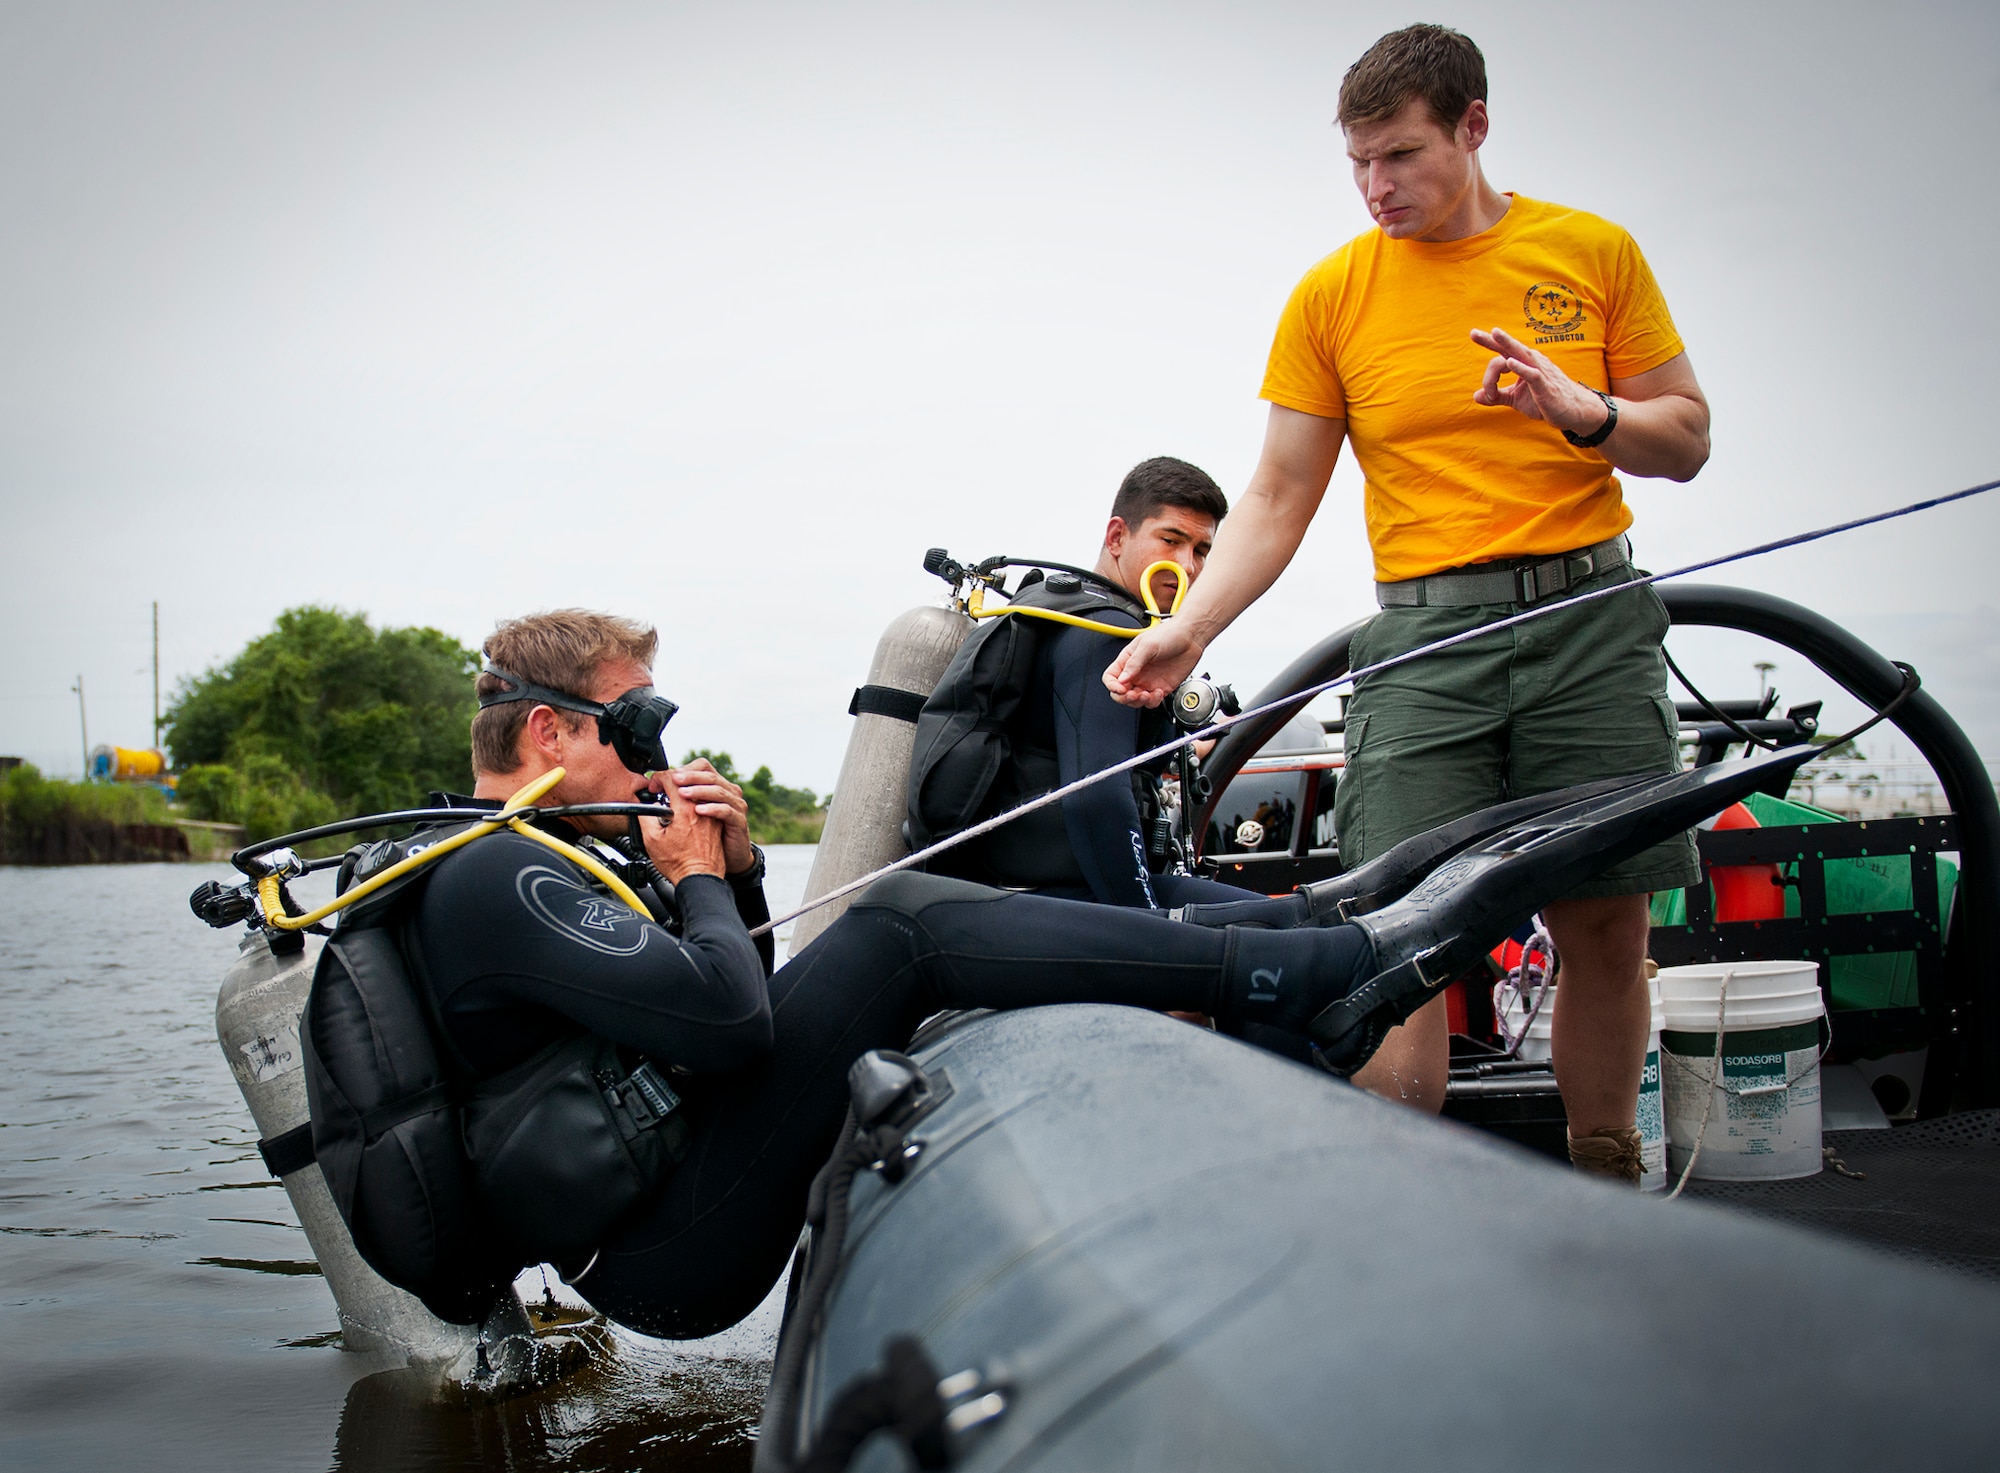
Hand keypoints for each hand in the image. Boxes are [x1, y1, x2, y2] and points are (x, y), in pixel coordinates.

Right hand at [637, 772, 726, 883]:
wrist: (700, 879)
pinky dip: (695, 803)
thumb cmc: (678, 863)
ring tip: (673, 803)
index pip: (672, 777)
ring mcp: (711, 815)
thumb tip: (645, 808)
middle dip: (672, 782)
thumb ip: (645, 817)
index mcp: (685, 809)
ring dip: (684, 792)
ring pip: (698, 792)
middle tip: (662, 793)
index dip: (658, 778)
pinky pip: (705, 804)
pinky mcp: (716, 823)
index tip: (654, 788)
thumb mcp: (651, 840)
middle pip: (687, 781)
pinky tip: (685, 815)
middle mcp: (701, 808)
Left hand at [667, 757, 754, 874]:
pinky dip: (713, 808)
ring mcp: (733, 806)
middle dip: (689, 775)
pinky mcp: (738, 822)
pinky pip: (727, 811)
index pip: (699, 768)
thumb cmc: (701, 839)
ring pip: (719, 790)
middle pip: (709, 774)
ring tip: (682, 794)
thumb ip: (675, 803)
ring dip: (699, 790)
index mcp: (710, 788)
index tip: (659, 782)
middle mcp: (724, 793)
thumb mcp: (687, 818)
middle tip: (674, 780)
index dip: (679, 770)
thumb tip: (654, 797)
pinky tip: (698, 810)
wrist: (720, 863)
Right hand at [1102, 623, 1203, 708]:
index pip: (1111, 677)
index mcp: (1128, 660)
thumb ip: (1134, 663)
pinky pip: (1152, 702)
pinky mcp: (1161, 688)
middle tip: (1133, 695)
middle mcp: (1136, 673)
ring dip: (1139, 702)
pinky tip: (1159, 692)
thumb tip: (1121, 679)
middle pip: (1121, 693)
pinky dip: (1153, 702)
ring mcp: (1148, 682)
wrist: (1191, 638)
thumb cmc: (1169, 634)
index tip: (1121, 688)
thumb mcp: (1147, 645)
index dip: (1112, 685)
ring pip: (1135, 701)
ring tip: (1148, 694)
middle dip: (1125, 697)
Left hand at [1470, 328, 1613, 438]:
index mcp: (1523, 363)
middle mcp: (1531, 361)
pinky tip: (1510, 362)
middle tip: (1473, 333)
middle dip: (1492, 339)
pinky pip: (1532, 374)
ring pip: (1521, 355)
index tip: (1476, 345)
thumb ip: (1497, 396)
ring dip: (1507, 345)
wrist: (1573, 411)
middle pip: (1509, 348)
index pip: (1502, 354)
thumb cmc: (1544, 401)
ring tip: (1494, 334)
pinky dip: (1521, 368)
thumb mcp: (1516, 399)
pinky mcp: (1545, 385)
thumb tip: (1475, 396)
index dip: (1489, 353)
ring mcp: (1539, 371)